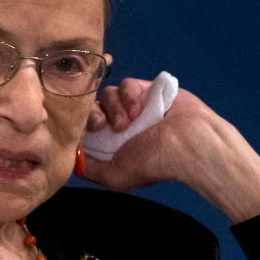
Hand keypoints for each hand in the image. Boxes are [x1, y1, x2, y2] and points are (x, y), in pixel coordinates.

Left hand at [82, 77, 206, 191]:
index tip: (86, 132)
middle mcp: (119, 123)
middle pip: (91, 107)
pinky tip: (139, 109)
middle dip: (93, 115)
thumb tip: (71, 158)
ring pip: (106, 94)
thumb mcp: (115, 176)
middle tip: (104, 125)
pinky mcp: (145, 89)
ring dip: (115, 108)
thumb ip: (89, 168)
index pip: (84, 127)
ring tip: (129, 122)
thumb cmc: (153, 163)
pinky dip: (129, 95)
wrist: (187, 144)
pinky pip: (125, 83)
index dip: (81, 126)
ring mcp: (132, 105)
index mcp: (111, 143)